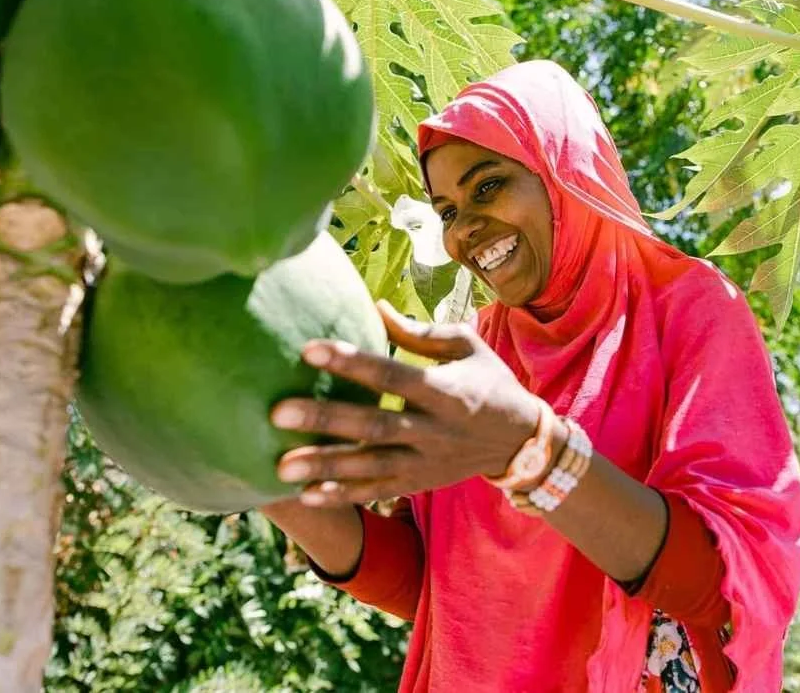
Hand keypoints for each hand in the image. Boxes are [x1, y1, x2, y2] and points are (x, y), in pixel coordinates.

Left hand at [269, 301, 555, 506]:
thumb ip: (420, 331)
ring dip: (325, 465)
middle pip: (374, 425)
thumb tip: (375, 305)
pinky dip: (343, 494)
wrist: (521, 441)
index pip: (392, 375)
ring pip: (371, 466)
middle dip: (326, 420)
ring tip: (280, 466)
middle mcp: (434, 429)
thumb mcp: (467, 347)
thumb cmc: (490, 382)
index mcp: (446, 390)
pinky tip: (307, 494)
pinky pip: (377, 491)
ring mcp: (426, 461)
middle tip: (278, 412)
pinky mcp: (419, 483)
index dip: (352, 362)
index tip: (309, 349)